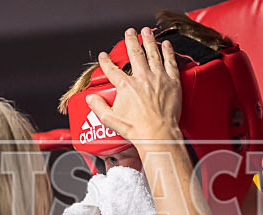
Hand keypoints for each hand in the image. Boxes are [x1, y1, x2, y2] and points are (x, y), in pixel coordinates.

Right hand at [87, 27, 181, 148]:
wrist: (159, 134)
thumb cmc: (137, 130)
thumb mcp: (110, 120)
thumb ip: (98, 107)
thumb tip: (90, 99)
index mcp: (126, 86)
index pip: (112, 69)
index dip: (106, 62)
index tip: (103, 56)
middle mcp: (142, 78)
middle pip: (135, 53)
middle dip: (130, 40)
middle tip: (129, 32)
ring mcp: (158, 78)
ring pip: (153, 53)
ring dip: (149, 40)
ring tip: (146, 32)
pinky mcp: (172, 82)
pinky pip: (170, 62)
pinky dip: (168, 51)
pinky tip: (166, 44)